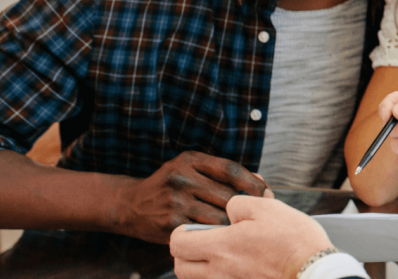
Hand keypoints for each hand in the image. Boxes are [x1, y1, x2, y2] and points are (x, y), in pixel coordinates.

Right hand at [115, 151, 268, 243]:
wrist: (131, 205)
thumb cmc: (171, 186)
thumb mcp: (192, 169)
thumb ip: (222, 173)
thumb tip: (261, 181)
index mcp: (190, 160)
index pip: (231, 169)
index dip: (253, 183)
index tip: (267, 194)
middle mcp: (182, 178)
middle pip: (228, 195)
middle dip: (246, 207)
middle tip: (258, 215)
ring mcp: (175, 201)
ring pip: (219, 216)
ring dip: (233, 223)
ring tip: (242, 226)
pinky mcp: (171, 223)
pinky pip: (204, 231)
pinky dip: (217, 234)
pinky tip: (223, 236)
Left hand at [170, 195, 332, 278]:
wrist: (314, 270)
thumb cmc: (293, 239)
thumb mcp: (267, 207)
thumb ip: (239, 204)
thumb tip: (229, 210)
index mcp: (222, 247)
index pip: (178, 243)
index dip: (181, 232)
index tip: (196, 226)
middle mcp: (219, 271)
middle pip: (180, 267)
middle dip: (186, 252)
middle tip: (204, 241)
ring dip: (200, 266)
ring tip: (220, 254)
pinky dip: (219, 275)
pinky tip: (237, 265)